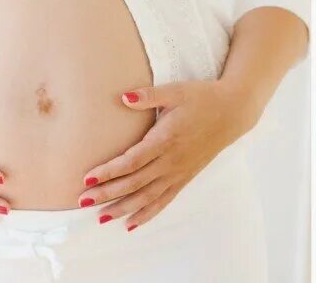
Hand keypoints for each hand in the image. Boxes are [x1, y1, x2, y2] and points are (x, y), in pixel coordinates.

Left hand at [79, 79, 253, 230]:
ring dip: (123, 208)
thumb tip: (123, 97)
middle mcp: (171, 161)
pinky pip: (165, 200)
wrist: (233, 112)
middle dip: (107, 193)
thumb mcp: (176, 90)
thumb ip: (149, 96)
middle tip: (82, 201)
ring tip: (101, 218)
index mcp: (166, 139)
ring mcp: (179, 171)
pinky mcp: (186, 177)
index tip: (88, 178)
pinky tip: (131, 224)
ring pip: (147, 196)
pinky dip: (148, 213)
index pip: (132, 161)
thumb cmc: (203, 97)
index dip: (109, 171)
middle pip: (135, 183)